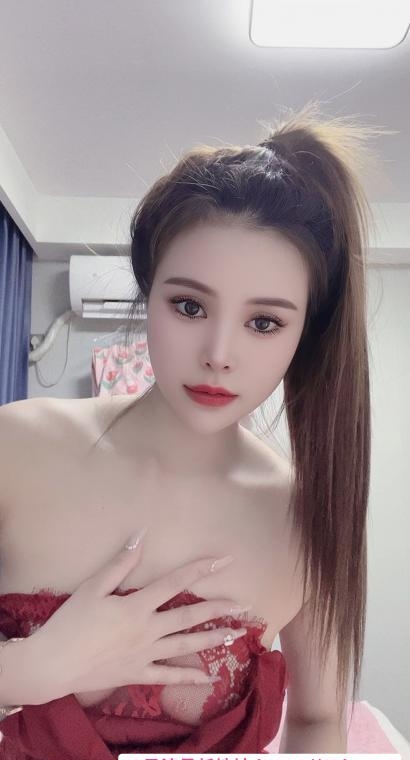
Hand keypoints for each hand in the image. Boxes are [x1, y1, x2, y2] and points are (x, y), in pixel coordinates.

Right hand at [25, 530, 247, 704]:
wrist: (54, 664)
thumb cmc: (71, 622)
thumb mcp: (93, 587)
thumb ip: (120, 562)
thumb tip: (141, 535)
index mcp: (137, 606)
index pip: (176, 582)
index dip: (200, 568)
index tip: (222, 559)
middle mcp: (148, 630)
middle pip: (190, 616)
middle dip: (219, 608)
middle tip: (244, 604)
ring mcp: (145, 654)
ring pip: (185, 645)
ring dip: (213, 639)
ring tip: (236, 634)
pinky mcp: (138, 674)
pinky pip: (167, 676)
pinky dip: (187, 677)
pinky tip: (207, 678)